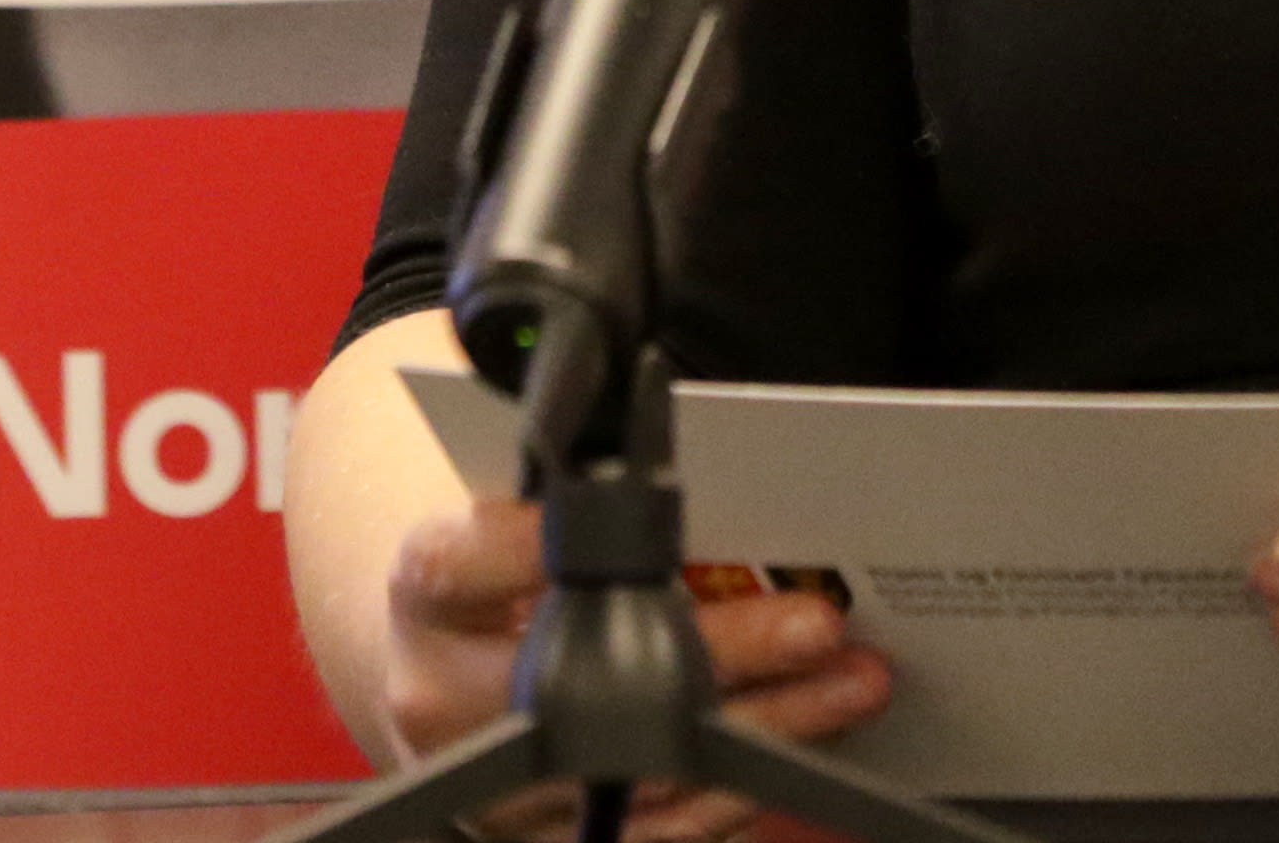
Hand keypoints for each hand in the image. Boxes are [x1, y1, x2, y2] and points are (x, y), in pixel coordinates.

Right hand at [378, 496, 897, 841]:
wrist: (447, 675)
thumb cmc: (504, 578)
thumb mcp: (515, 517)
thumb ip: (579, 499)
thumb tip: (673, 472)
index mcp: (428, 592)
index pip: (466, 559)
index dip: (543, 542)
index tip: (640, 522)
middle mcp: (441, 699)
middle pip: (582, 682)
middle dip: (717, 651)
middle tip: (816, 622)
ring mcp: (491, 787)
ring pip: (639, 768)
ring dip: (763, 726)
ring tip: (850, 680)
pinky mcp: (538, 841)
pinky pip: (655, 831)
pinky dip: (739, 788)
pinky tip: (808, 741)